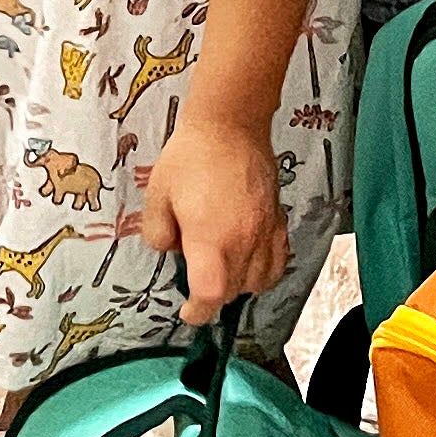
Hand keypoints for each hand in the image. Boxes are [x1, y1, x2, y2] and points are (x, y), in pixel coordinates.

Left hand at [133, 110, 283, 320]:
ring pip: (258, 282)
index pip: (211, 295)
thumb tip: (172, 251)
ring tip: (221, 267)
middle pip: (232, 292)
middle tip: (195, 277)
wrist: (231, 124)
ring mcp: (266, 232)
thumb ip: (157, 234)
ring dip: (237, 284)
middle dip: (212, 295)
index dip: (198, 312)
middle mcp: (243, 242)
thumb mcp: (157, 195)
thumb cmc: (190, 157)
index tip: (188, 312)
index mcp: (210, 238)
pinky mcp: (279, 221)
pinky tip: (250, 261)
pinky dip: (264, 272)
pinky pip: (278, 262)